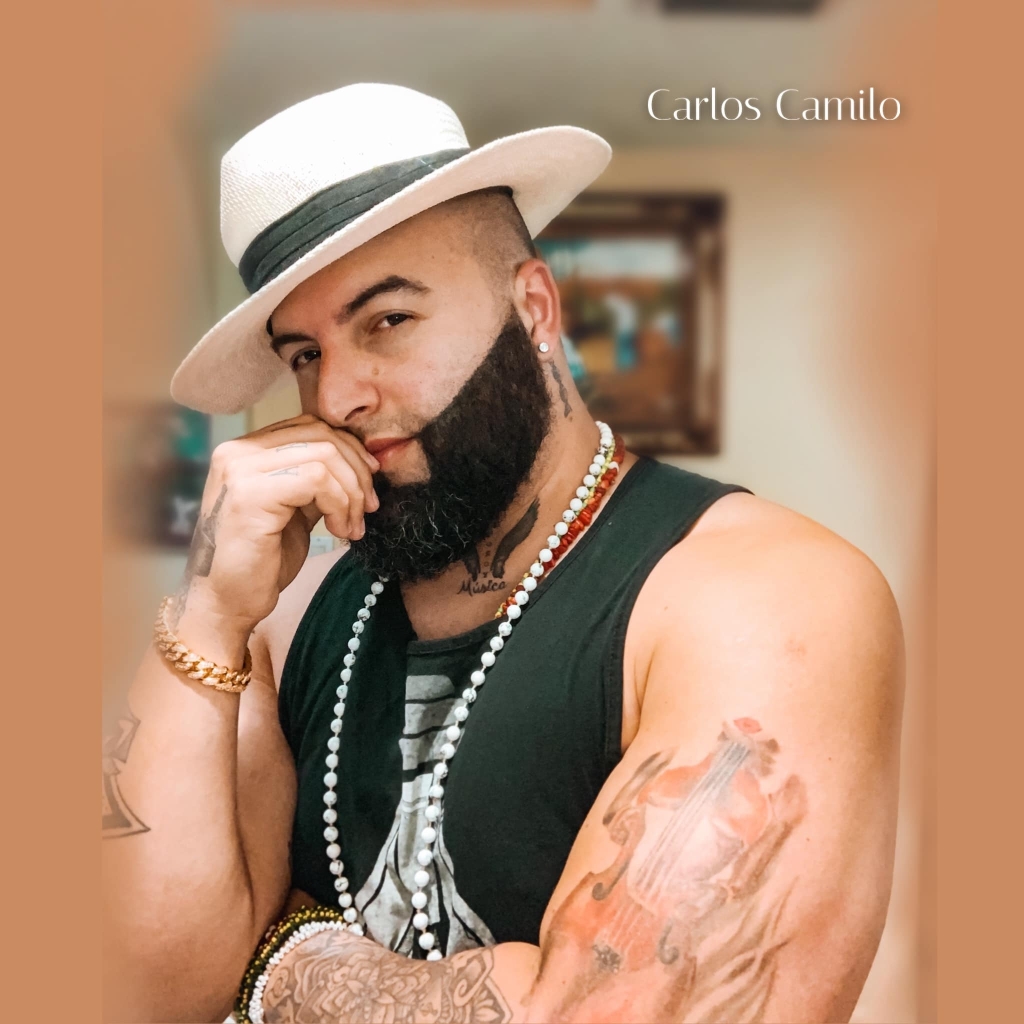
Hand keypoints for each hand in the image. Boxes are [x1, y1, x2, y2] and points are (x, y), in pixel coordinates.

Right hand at [171, 413, 379, 638]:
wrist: (226, 603)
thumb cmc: (261, 561)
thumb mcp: (295, 509)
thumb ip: (314, 480)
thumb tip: (360, 461)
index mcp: (245, 450)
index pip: (311, 426)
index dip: (349, 451)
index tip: (368, 484)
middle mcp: (237, 452)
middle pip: (321, 435)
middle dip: (357, 472)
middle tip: (368, 509)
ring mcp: (240, 470)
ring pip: (324, 456)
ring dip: (351, 494)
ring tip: (351, 527)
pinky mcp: (250, 494)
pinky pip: (317, 480)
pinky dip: (339, 504)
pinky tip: (337, 531)